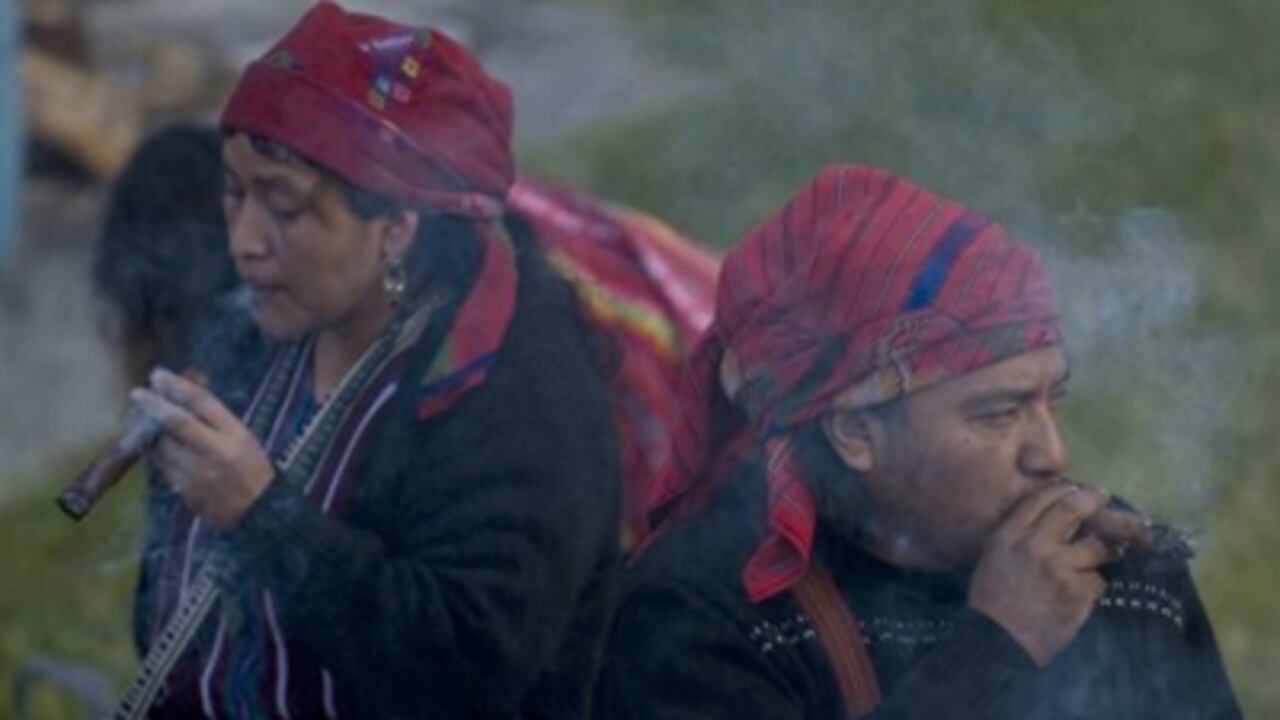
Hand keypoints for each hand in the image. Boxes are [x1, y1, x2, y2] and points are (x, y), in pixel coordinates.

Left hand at [131, 368, 274, 529]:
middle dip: (153, 404)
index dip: (176, 386)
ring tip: (140, 418)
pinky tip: (151, 442)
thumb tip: (186, 390)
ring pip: (162, 445)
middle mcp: (215, 451)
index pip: (201, 402)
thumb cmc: (253, 469)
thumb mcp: (243, 437)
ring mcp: (197, 472)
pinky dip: (154, 451)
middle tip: (138, 393)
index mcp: (235, 434)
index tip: (159, 376)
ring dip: (147, 429)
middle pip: (176, 422)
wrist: (259, 511)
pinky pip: (161, 465)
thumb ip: (217, 418)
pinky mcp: (184, 490)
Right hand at [967, 483, 1113, 665]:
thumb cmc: (993, 600)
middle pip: (1074, 508)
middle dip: (1094, 500)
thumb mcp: (994, 557)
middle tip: (1103, 499)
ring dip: (1099, 554)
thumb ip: (1018, 534)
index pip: (1042, 497)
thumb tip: (1052, 516)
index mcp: (1009, 535)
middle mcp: (1034, 545)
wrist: (998, 642)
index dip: (1065, 489)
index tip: (1076, 491)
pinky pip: (1099, 581)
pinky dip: (1093, 589)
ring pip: (1097, 547)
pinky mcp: (1079, 593)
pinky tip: (1078, 598)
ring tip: (1092, 563)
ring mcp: (1059, 568)